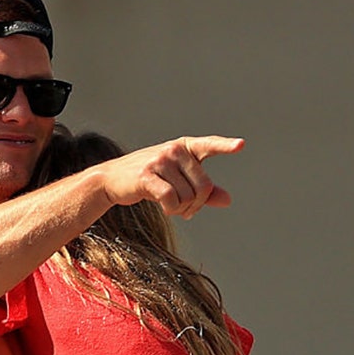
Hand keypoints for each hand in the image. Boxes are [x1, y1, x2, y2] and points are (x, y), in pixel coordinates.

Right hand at [90, 136, 242, 218]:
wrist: (112, 180)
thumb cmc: (149, 179)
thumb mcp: (178, 181)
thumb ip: (204, 190)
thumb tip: (227, 200)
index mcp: (185, 147)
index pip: (209, 145)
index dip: (225, 146)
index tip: (240, 145)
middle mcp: (174, 150)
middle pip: (204, 186)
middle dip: (197, 205)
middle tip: (186, 210)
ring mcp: (160, 160)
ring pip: (188, 197)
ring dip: (182, 209)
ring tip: (171, 206)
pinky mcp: (147, 175)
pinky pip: (171, 199)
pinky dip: (171, 210)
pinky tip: (165, 208)